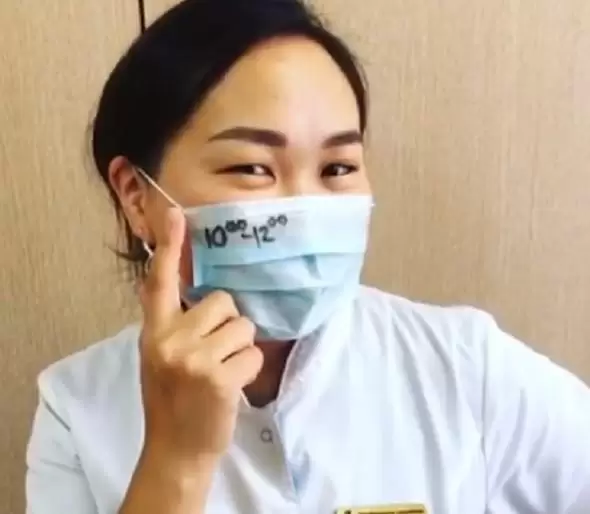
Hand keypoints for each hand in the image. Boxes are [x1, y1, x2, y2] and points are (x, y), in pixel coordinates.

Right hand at [138, 207, 262, 465]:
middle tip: (214, 353)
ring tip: (222, 370)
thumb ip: (175, 324)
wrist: (176, 449)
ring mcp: (194, 359)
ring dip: (240, 348)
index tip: (178, 214)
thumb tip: (200, 293)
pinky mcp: (219, 378)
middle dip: (227, 324)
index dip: (171, 247)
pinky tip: (231, 386)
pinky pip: (253, 353)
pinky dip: (249, 369)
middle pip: (222, 301)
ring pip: (243, 327)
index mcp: (154, 332)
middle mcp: (170, 340)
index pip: (160, 283)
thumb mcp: (161, 356)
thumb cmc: (173, 399)